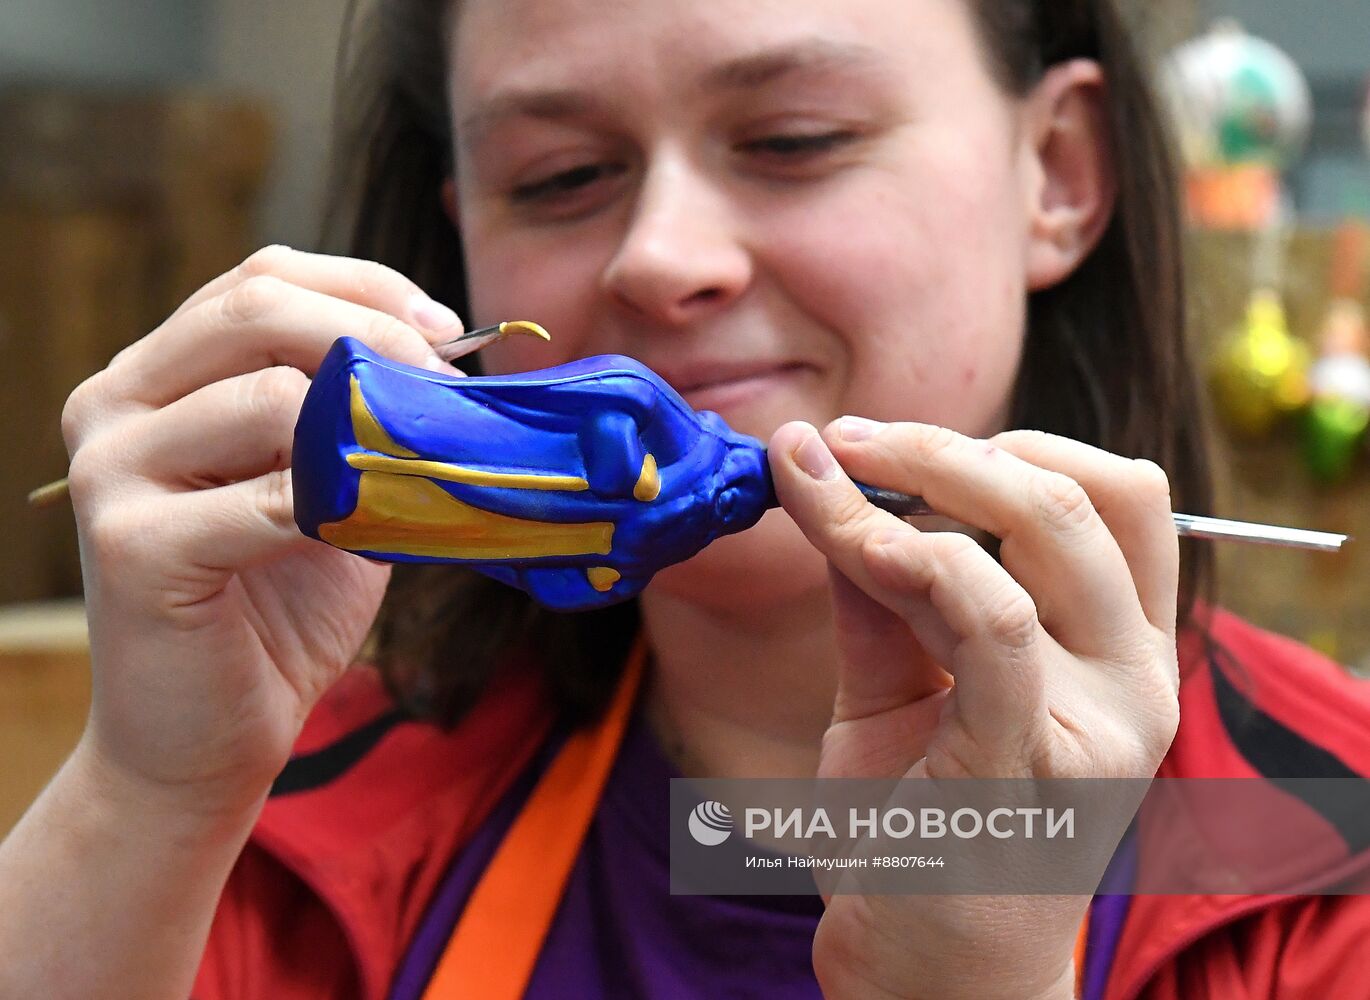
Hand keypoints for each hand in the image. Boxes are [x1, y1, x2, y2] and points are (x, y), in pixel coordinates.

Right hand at [60, 246, 465, 820]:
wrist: (205, 738)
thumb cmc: (276, 609)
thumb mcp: (324, 488)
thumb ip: (350, 418)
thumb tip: (450, 361)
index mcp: (157, 376)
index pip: (260, 277)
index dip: (365, 287)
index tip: (447, 332)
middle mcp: (114, 403)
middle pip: (255, 309)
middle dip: (375, 335)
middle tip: (446, 383)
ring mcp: (110, 471)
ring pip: (266, 397)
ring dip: (368, 427)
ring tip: (418, 468)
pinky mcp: (131, 544)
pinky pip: (265, 498)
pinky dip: (340, 508)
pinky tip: (372, 531)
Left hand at [769, 418, 1179, 999]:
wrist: (925, 969)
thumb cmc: (916, 825)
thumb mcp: (896, 686)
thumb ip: (880, 591)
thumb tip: (828, 477)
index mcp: (1121, 649)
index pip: (1116, 496)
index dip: (1012, 442)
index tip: (893, 443)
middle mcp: (1136, 677)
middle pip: (1081, 493)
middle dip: (949, 446)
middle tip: (851, 439)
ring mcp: (1101, 722)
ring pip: (1042, 533)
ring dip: (923, 481)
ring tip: (832, 476)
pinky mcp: (1033, 762)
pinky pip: (992, 622)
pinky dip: (917, 561)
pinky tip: (855, 544)